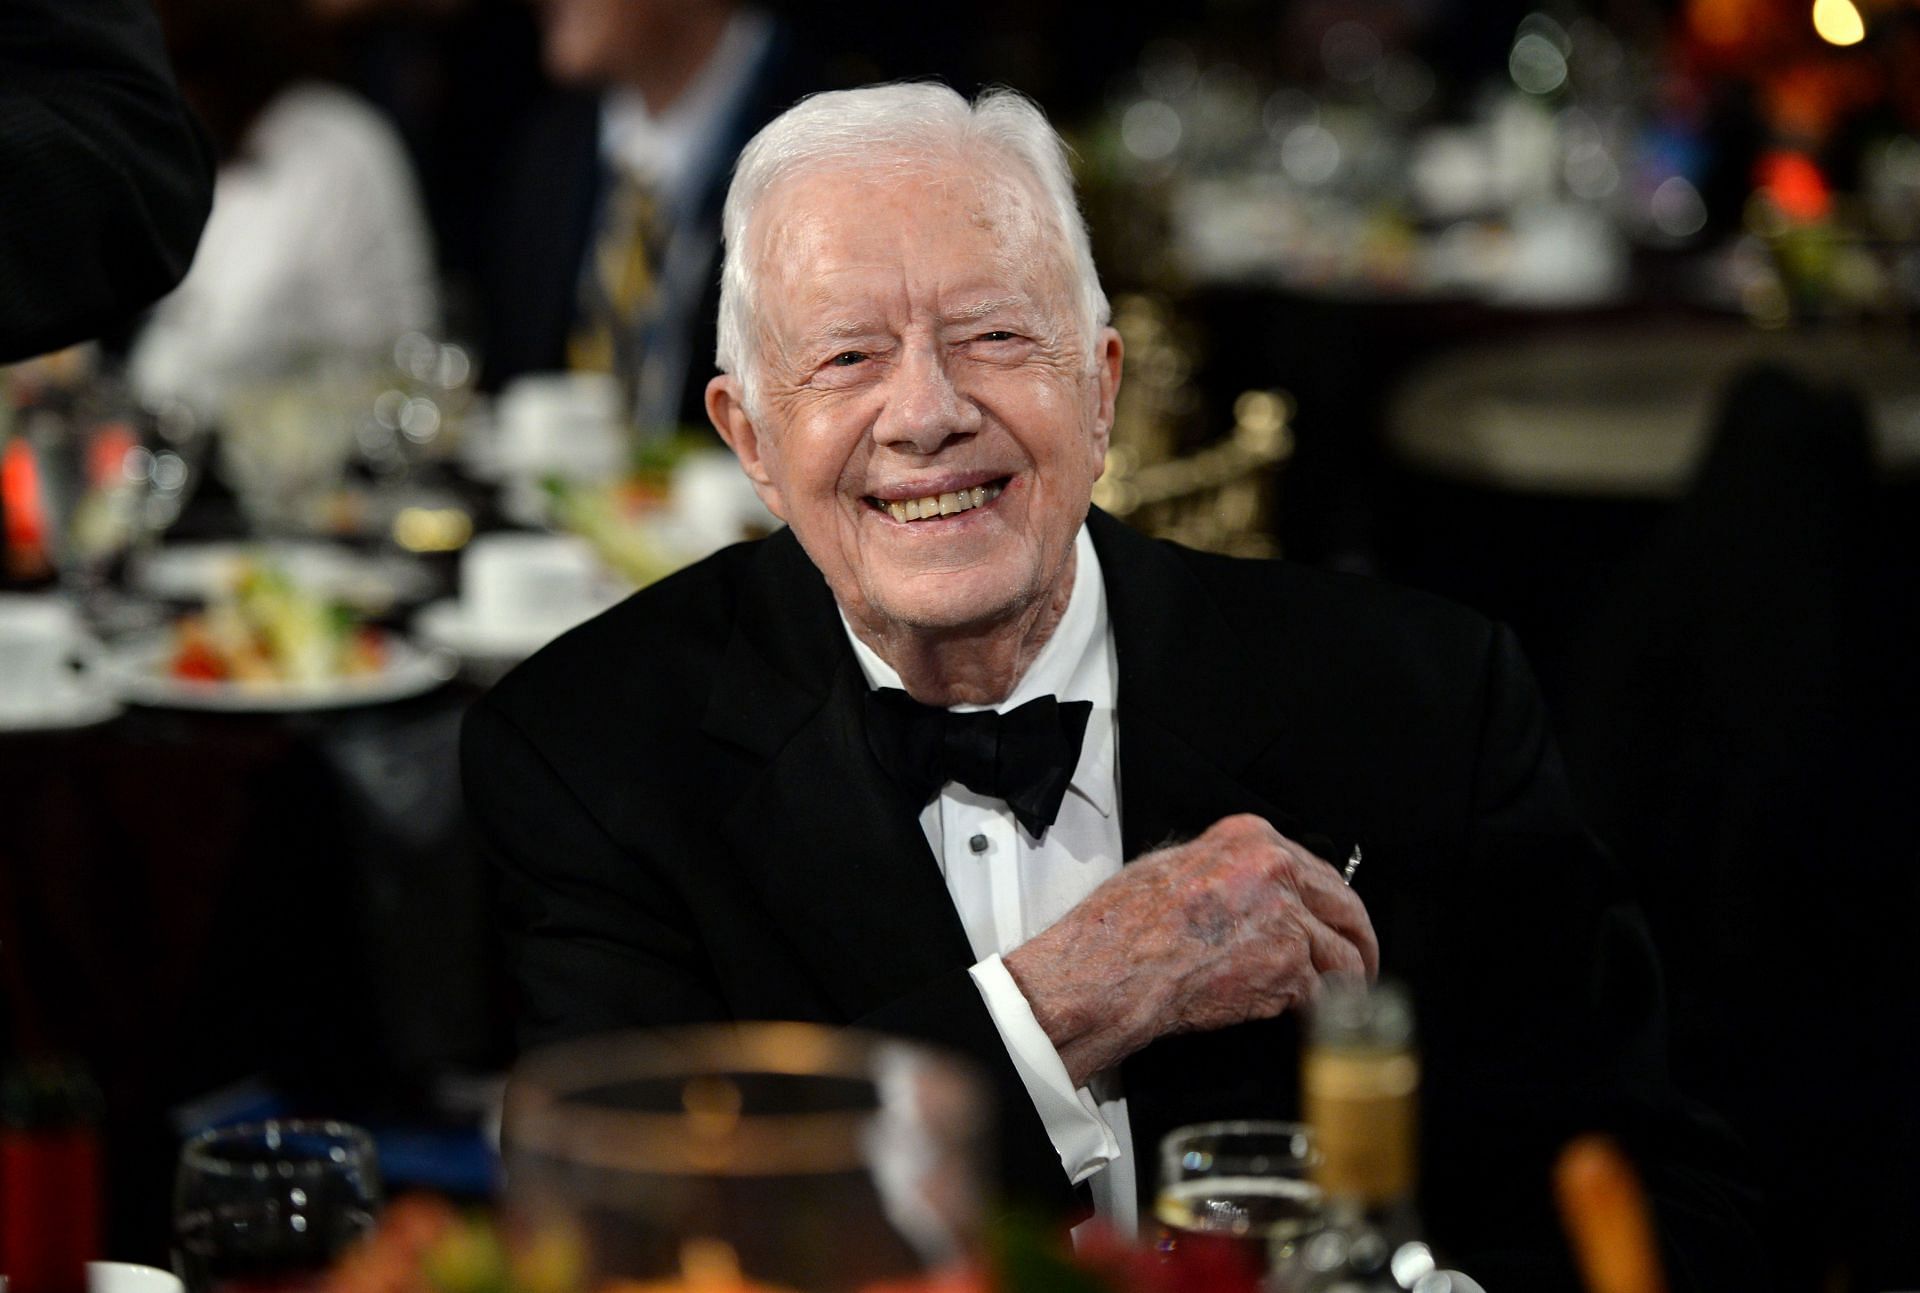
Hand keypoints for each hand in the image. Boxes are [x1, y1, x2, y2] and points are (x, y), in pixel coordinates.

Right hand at [1003, 814, 1378, 1085]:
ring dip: (1349, 980)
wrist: (1109, 972)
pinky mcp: (1286, 968)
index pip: (1315, 868)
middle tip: (1359, 961)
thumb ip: (1223, 869)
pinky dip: (1322, 1010)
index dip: (1330, 903)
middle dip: (1357, 939)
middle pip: (1344, 906)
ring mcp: (1285, 920)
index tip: (1335, 920)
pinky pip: (1324, 994)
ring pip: (1342, 954)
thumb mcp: (1173, 866)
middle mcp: (1274, 871)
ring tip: (1347, 998)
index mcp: (1248, 840)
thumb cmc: (1123, 927)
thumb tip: (1247, 887)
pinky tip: (1316, 1017)